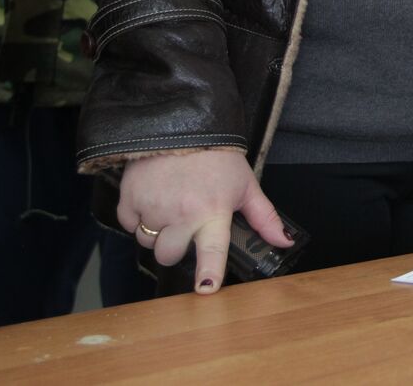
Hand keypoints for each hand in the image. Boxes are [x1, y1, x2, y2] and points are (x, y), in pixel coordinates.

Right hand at [119, 148, 292, 293]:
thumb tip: (284, 242)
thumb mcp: (246, 186)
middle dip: (174, 248)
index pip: (213, 249)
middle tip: (183, 227)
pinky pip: (128, 223)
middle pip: (169, 255)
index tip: (206, 288)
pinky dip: (137, 216)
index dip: (209, 272)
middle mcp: (182, 213)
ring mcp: (153, 207)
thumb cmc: (218, 158)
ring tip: (170, 206)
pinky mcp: (129, 198)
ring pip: (147, 241)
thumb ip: (265, 217)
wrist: (182, 126)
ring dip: (156, 232)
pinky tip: (153, 198)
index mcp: (213, 211)